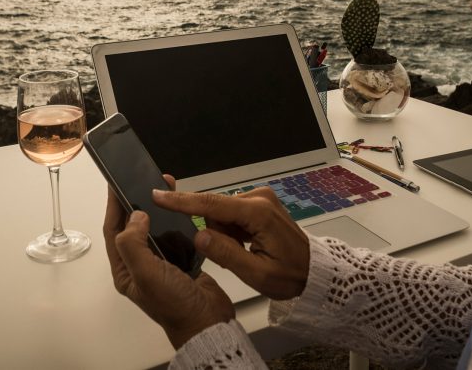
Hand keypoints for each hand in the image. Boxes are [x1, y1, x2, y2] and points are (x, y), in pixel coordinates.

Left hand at [104, 175, 234, 349]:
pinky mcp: (182, 259)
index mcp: (126, 270)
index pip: (114, 230)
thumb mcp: (146, 275)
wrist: (208, 322)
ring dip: (158, 208)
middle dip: (138, 201)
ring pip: (155, 227)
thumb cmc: (175, 307)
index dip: (114, 206)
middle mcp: (141, 265)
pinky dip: (177, 218)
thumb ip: (133, 244)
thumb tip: (135, 216)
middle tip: (145, 180)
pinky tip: (182, 208)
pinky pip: (175, 233)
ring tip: (166, 188)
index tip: (116, 184)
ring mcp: (162, 262)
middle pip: (134, 226)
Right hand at [153, 186, 309, 300]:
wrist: (314, 271)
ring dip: (225, 234)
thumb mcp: (256, 274)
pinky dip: (233, 231)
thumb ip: (226, 254)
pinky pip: (232, 214)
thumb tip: (198, 236)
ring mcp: (260, 198)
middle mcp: (258, 197)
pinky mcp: (260, 203)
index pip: (212, 204)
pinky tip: (247, 245)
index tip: (157, 195)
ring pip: (222, 213)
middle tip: (237, 256)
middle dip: (216, 234)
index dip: (182, 201)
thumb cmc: (289, 276)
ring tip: (245, 253)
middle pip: (215, 209)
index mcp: (258, 213)